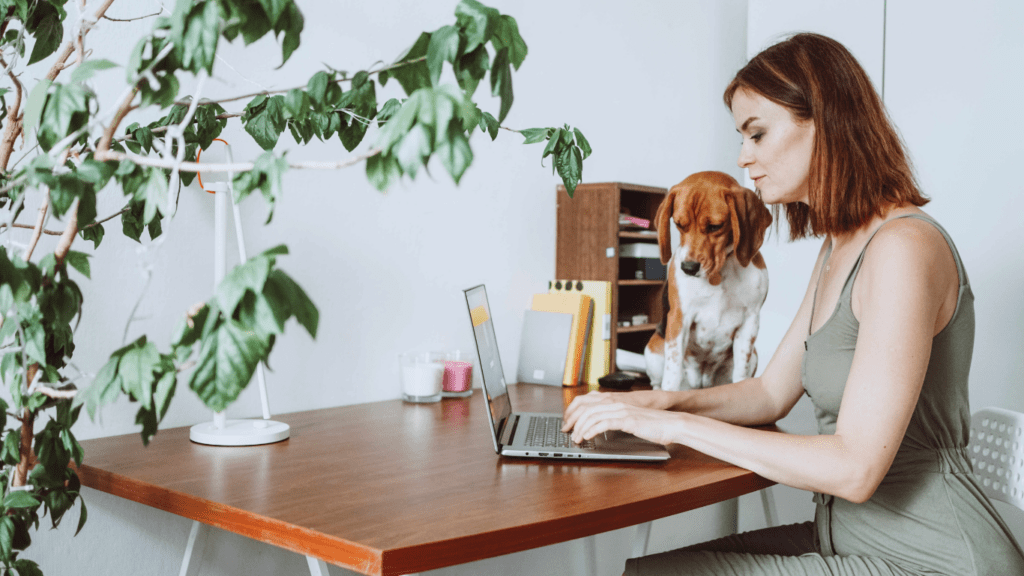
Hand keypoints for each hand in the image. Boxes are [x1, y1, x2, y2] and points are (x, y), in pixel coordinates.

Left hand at [562, 391, 680, 445]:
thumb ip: (615, 419)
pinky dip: (592, 430)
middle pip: (585, 407)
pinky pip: (604, 423)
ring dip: (580, 428)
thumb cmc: (652, 424)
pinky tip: (588, 437)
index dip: (572, 410)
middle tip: (566, 431)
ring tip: (576, 438)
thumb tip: (599, 427)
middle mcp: (615, 403)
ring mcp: (621, 410)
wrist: (670, 424)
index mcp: (614, 401)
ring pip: (592, 416)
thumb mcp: (628, 419)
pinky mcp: (627, 420)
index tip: (566, 421)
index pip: (586, 401)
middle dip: (572, 419)